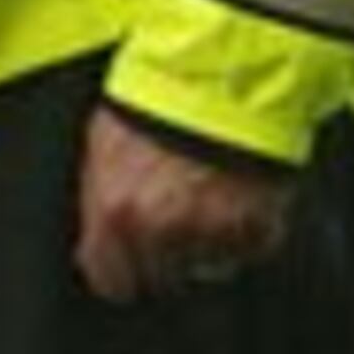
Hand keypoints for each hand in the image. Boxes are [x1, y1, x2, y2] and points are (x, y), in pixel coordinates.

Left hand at [71, 106, 295, 303]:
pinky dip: (246, 231)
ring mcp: (210, 233)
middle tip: (173, 219)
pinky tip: (236, 195)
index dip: (120, 271)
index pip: (110, 281)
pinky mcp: (255, 227)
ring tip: (206, 196)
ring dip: (206, 243)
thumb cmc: (155, 98)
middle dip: (164, 257)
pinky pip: (248, 249)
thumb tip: (97, 238)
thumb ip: (101, 200)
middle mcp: (160, 231)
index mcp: (115, 212)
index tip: (128, 261)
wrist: (219, 72)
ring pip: (206, 267)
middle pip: (160, 278)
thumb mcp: (103, 144)